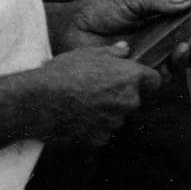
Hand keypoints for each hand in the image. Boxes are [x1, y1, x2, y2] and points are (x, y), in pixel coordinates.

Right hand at [35, 47, 160, 146]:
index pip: (154, 81)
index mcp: (130, 78)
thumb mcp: (88, 54)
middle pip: (134, 100)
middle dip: (121, 96)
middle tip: (96, 90)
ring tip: (81, 104)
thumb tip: (126, 49)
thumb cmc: (62, 73)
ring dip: (106, 113)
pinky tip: (75, 119)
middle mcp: (128, 102)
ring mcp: (114, 123)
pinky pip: (101, 133)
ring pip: (117, 117)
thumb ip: (113, 52)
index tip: (132, 79)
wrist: (36, 102)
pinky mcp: (99, 140)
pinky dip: (92, 128)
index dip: (144, 80)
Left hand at [53, 0, 190, 72]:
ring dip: (186, 58)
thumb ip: (157, 2)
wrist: (68, 27)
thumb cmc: (97, 11)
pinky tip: (166, 59)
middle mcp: (156, 44)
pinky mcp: (132, 76)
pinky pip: (155, 80)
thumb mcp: (130, 1)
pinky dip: (166, 71)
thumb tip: (186, 3)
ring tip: (185, 45)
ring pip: (175, 68)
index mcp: (159, 24)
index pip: (189, 30)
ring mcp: (145, 61)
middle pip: (187, 51)